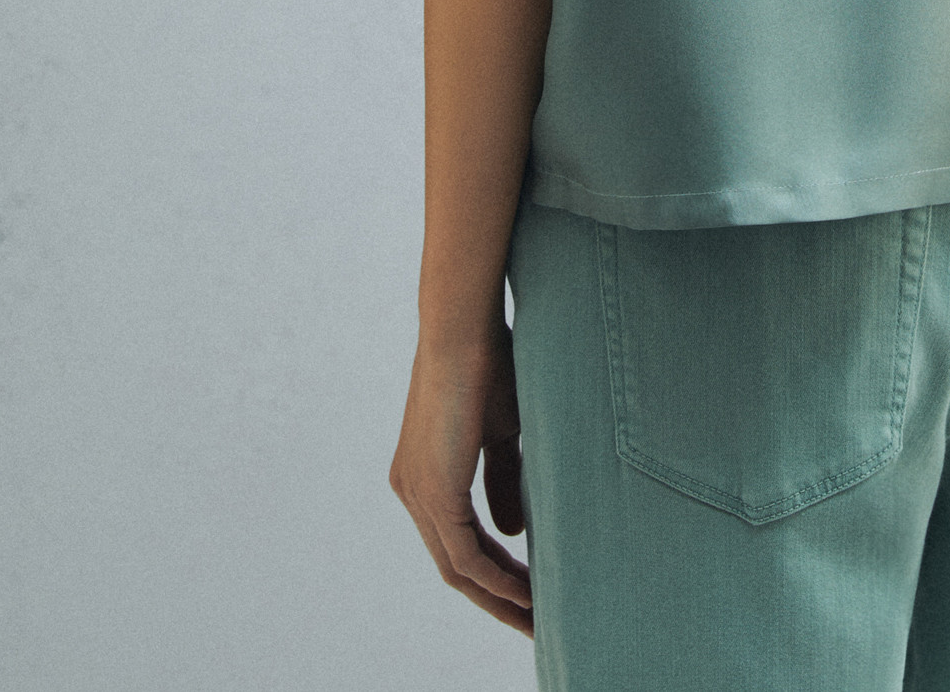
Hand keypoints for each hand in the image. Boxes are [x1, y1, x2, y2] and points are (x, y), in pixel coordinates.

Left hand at [389, 328, 532, 634]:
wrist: (465, 327)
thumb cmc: (489, 363)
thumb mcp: (502, 432)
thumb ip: (503, 481)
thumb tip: (512, 533)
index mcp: (424, 474)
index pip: (458, 540)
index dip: (495, 571)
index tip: (530, 591)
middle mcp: (411, 489)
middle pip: (454, 566)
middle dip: (497, 598)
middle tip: (535, 622)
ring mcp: (417, 492)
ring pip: (457, 568)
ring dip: (500, 596)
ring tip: (538, 616)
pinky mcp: (433, 491)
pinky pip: (465, 554)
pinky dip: (497, 577)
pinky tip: (527, 592)